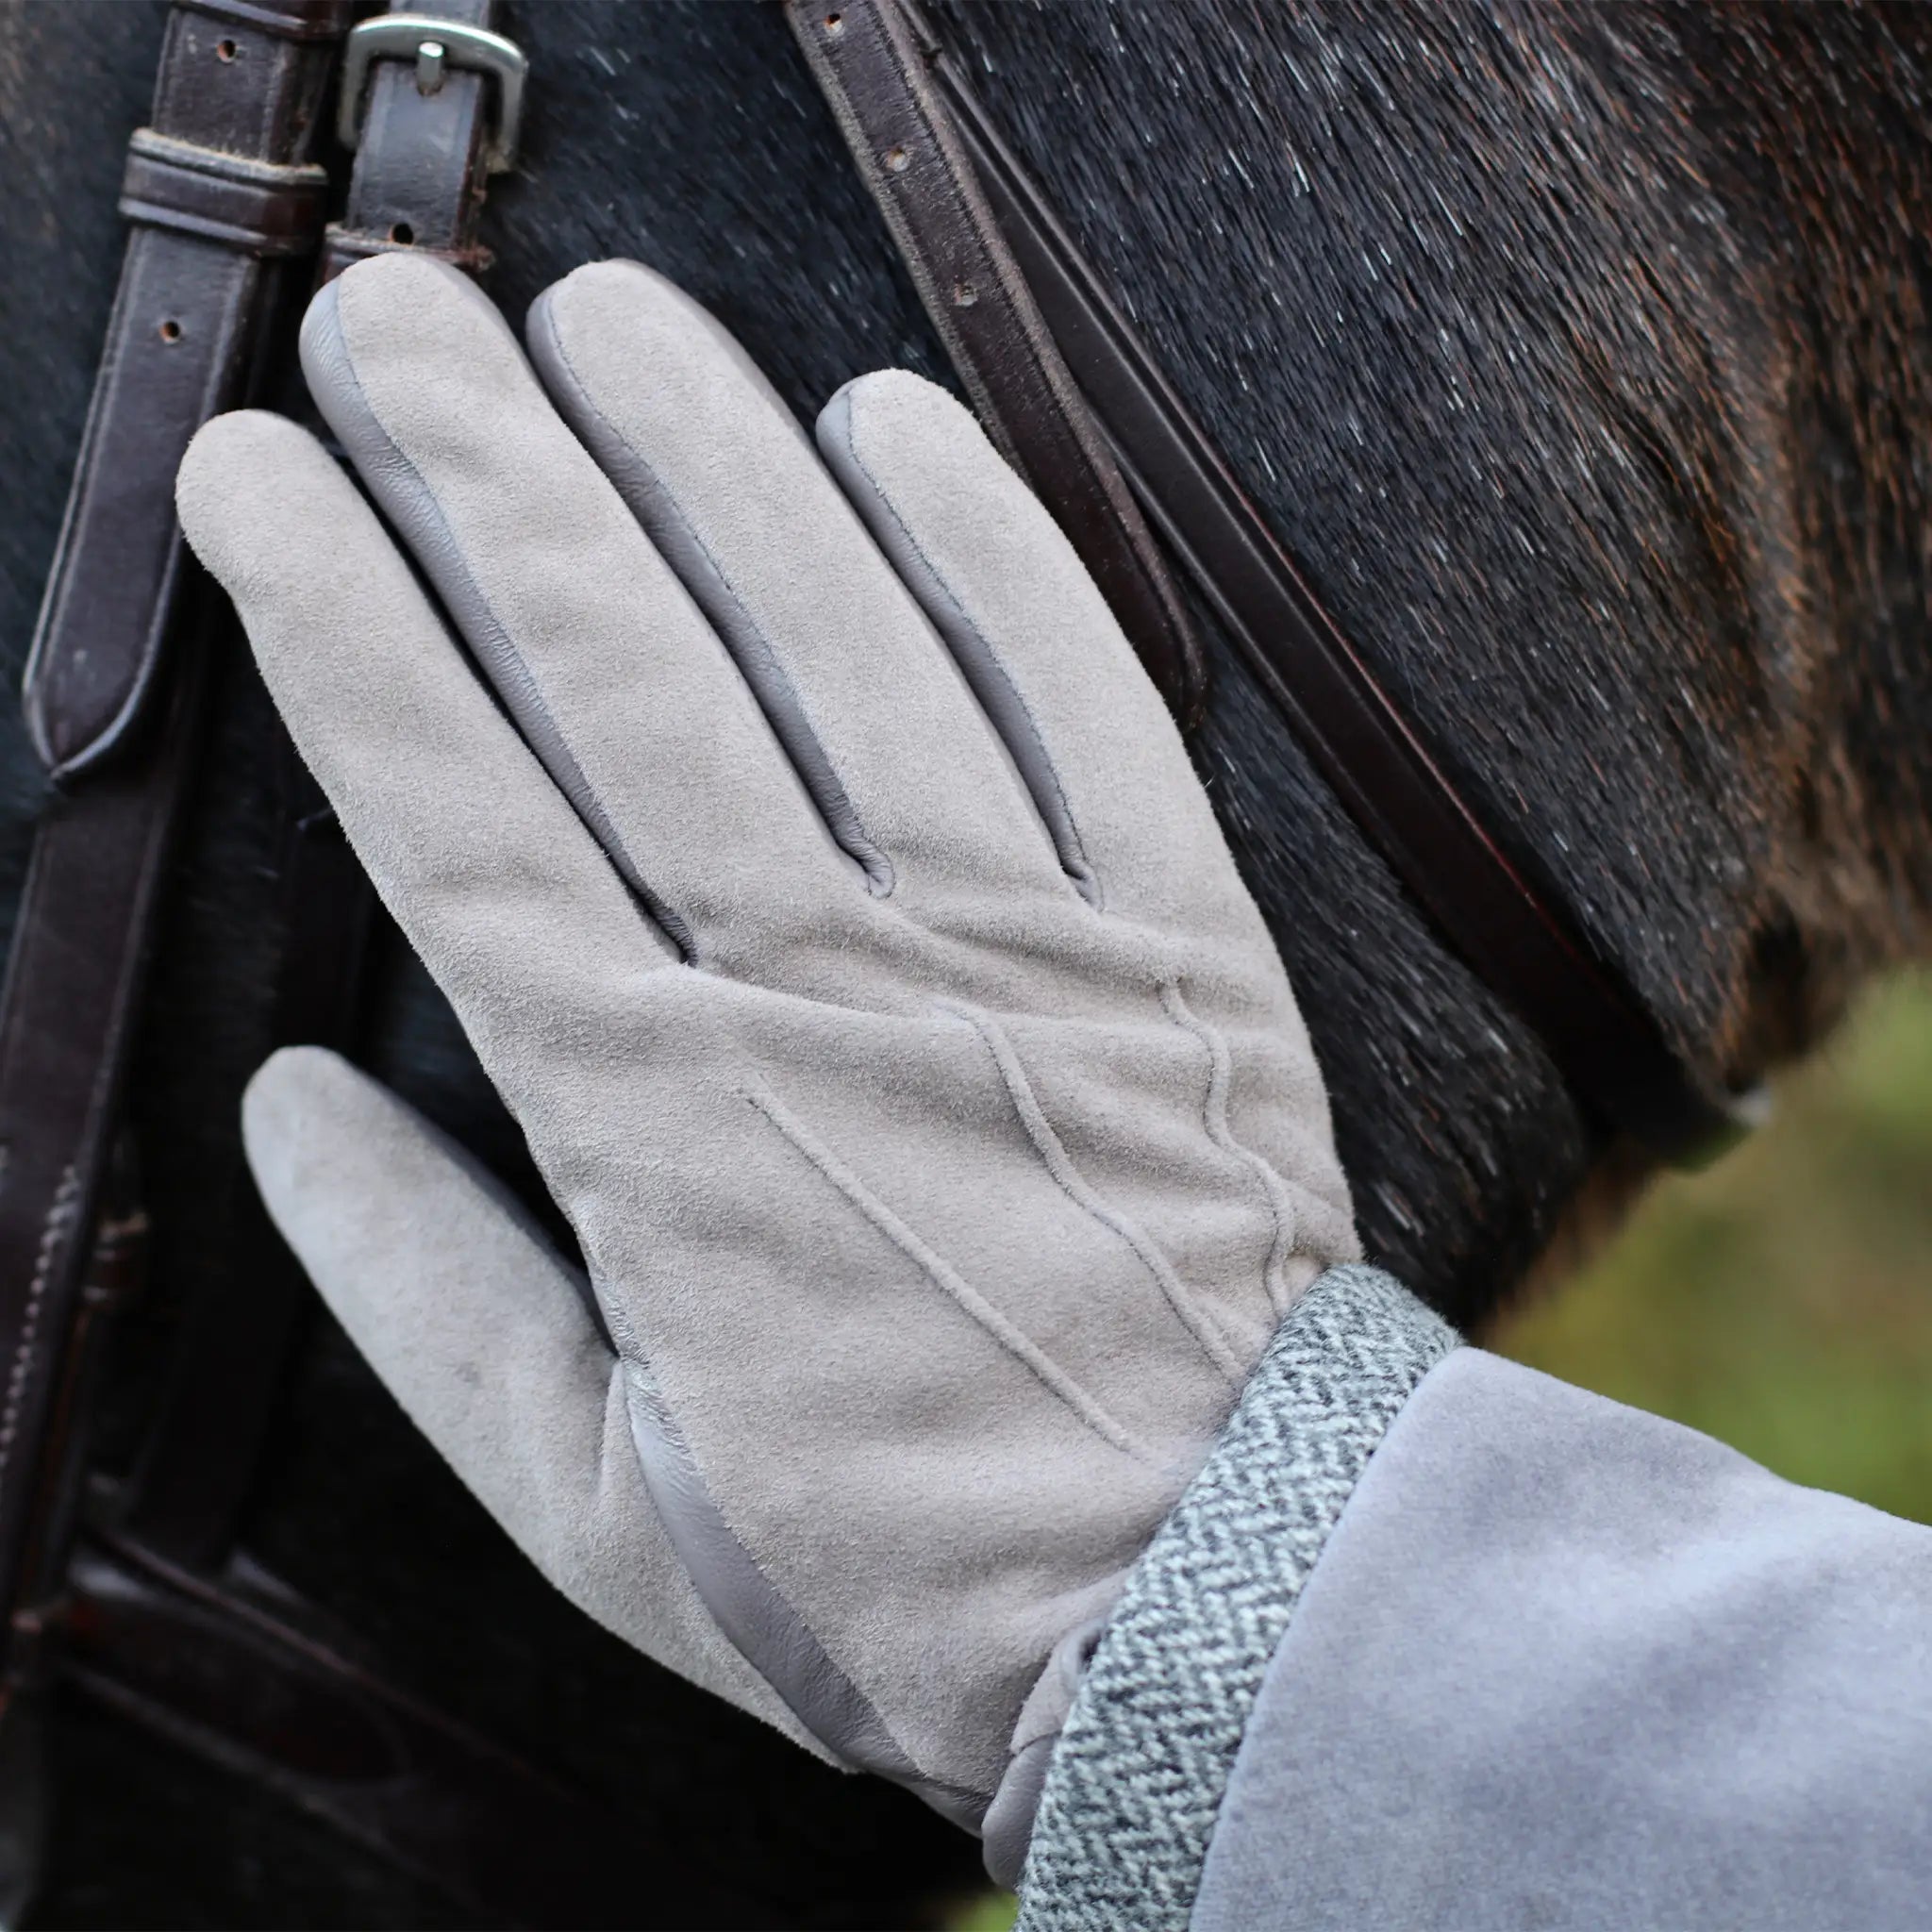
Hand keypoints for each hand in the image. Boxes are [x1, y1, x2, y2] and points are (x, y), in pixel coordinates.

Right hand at [176, 253, 1356, 1849]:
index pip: (457, 818)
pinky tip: (895, 427)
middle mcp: (833, 990)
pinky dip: (992, 551)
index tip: (259, 489)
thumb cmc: (891, 1561)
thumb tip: (297, 1106)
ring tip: (610, 319)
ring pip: (845, 646)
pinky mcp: (1173, 935)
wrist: (1206, 1588)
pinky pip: (1080, 701)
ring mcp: (1020, 944)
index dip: (344, 629)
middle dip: (494, 480)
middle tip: (398, 327)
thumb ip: (428, 1299)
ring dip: (716, 462)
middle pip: (629, 680)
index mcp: (664, 1126)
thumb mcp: (601, 1501)